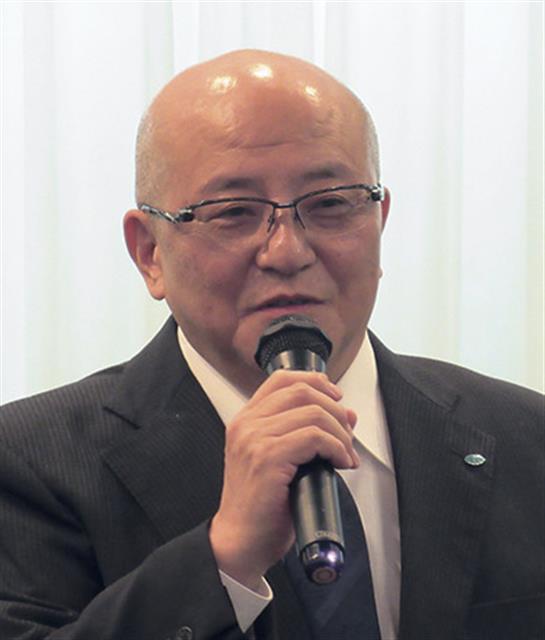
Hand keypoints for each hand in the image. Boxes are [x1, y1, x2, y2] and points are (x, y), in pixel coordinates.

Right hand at [209, 370, 358, 589]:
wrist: (240, 541)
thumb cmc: (260, 505)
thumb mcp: (277, 459)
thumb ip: (303, 432)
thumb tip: (345, 415)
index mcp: (246, 420)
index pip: (281, 379)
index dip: (315, 381)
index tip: (335, 397)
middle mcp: (247, 424)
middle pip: (302, 391)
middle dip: (335, 409)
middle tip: (347, 433)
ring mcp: (255, 439)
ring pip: (313, 413)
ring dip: (340, 433)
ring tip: (345, 453)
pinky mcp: (268, 459)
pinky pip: (315, 437)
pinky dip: (336, 447)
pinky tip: (341, 462)